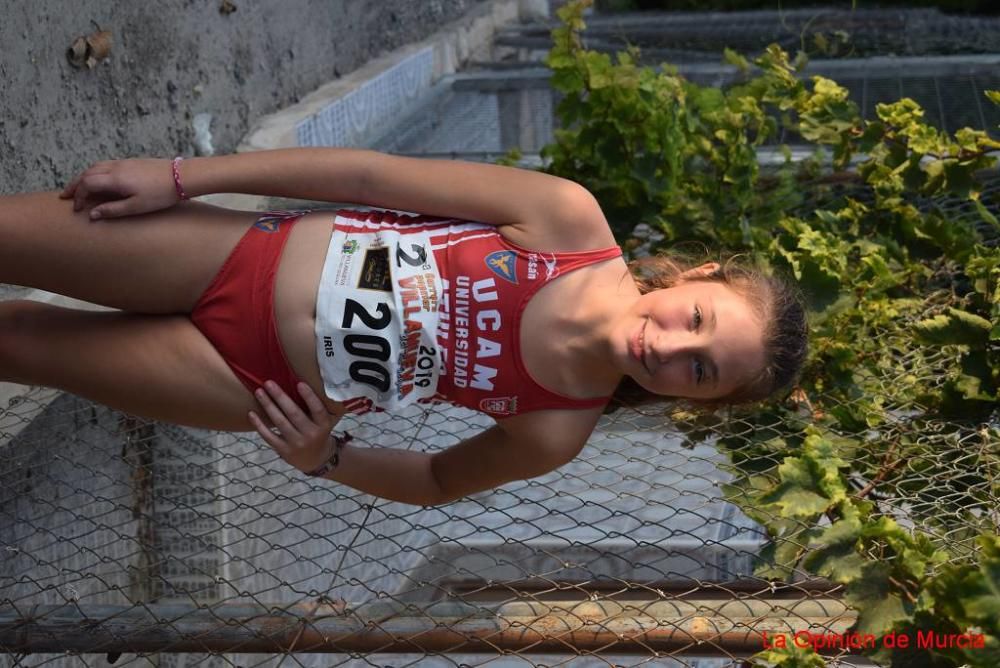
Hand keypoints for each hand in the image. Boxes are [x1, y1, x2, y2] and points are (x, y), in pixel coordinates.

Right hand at [59, 158, 180, 219]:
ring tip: (78, 188)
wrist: (181, 177)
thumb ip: (112, 210)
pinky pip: (106, 165)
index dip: (79, 196)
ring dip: (83, 177)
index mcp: (114, 179)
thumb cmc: (160, 194)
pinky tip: (98, 180)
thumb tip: (92, 214)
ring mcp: (123, 162)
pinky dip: (95, 172)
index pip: (87, 184)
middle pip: (87, 173)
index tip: (77, 209)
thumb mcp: (136, 207)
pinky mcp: (131, 162)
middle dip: (75, 185)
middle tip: (65, 196)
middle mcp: (115, 167)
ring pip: (95, 167)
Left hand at [249, 381, 338, 473]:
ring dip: (268, 405)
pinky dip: (259, 425)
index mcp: (324, 425)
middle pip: (294, 413)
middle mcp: (311, 434)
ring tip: (259, 392)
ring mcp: (297, 444)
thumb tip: (296, 383)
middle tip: (268, 383)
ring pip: (280, 422)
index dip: (309, 397)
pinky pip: (269, 436)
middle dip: (280, 397)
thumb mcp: (324, 422)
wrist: (316, 459)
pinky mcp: (284, 451)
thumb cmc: (318, 432)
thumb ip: (315, 408)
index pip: (317, 409)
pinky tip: (251, 413)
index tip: (299, 384)